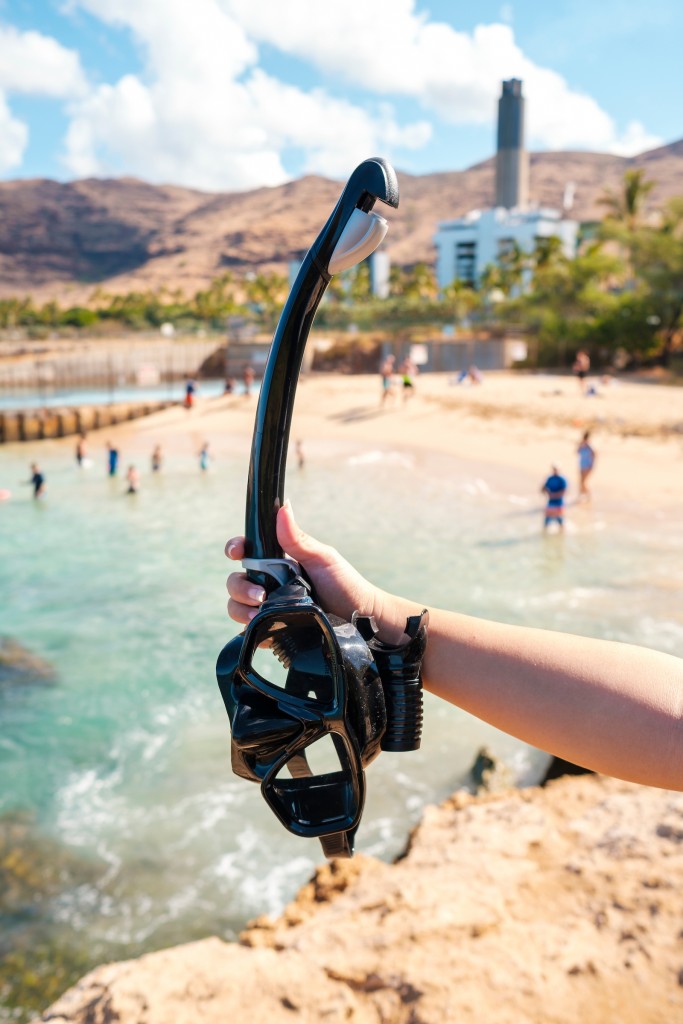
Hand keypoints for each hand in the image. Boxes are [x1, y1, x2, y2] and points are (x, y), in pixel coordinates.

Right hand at [225, 501, 412, 640]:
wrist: (361, 621)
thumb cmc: (346, 585)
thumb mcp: (323, 559)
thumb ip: (299, 539)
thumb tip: (283, 507)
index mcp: (278, 562)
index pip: (246, 551)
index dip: (235, 549)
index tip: (237, 553)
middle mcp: (269, 583)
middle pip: (236, 581)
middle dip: (240, 586)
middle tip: (260, 595)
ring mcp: (269, 607)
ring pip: (236, 606)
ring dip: (241, 609)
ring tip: (258, 614)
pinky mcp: (272, 630)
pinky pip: (249, 631)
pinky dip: (249, 629)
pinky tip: (261, 628)